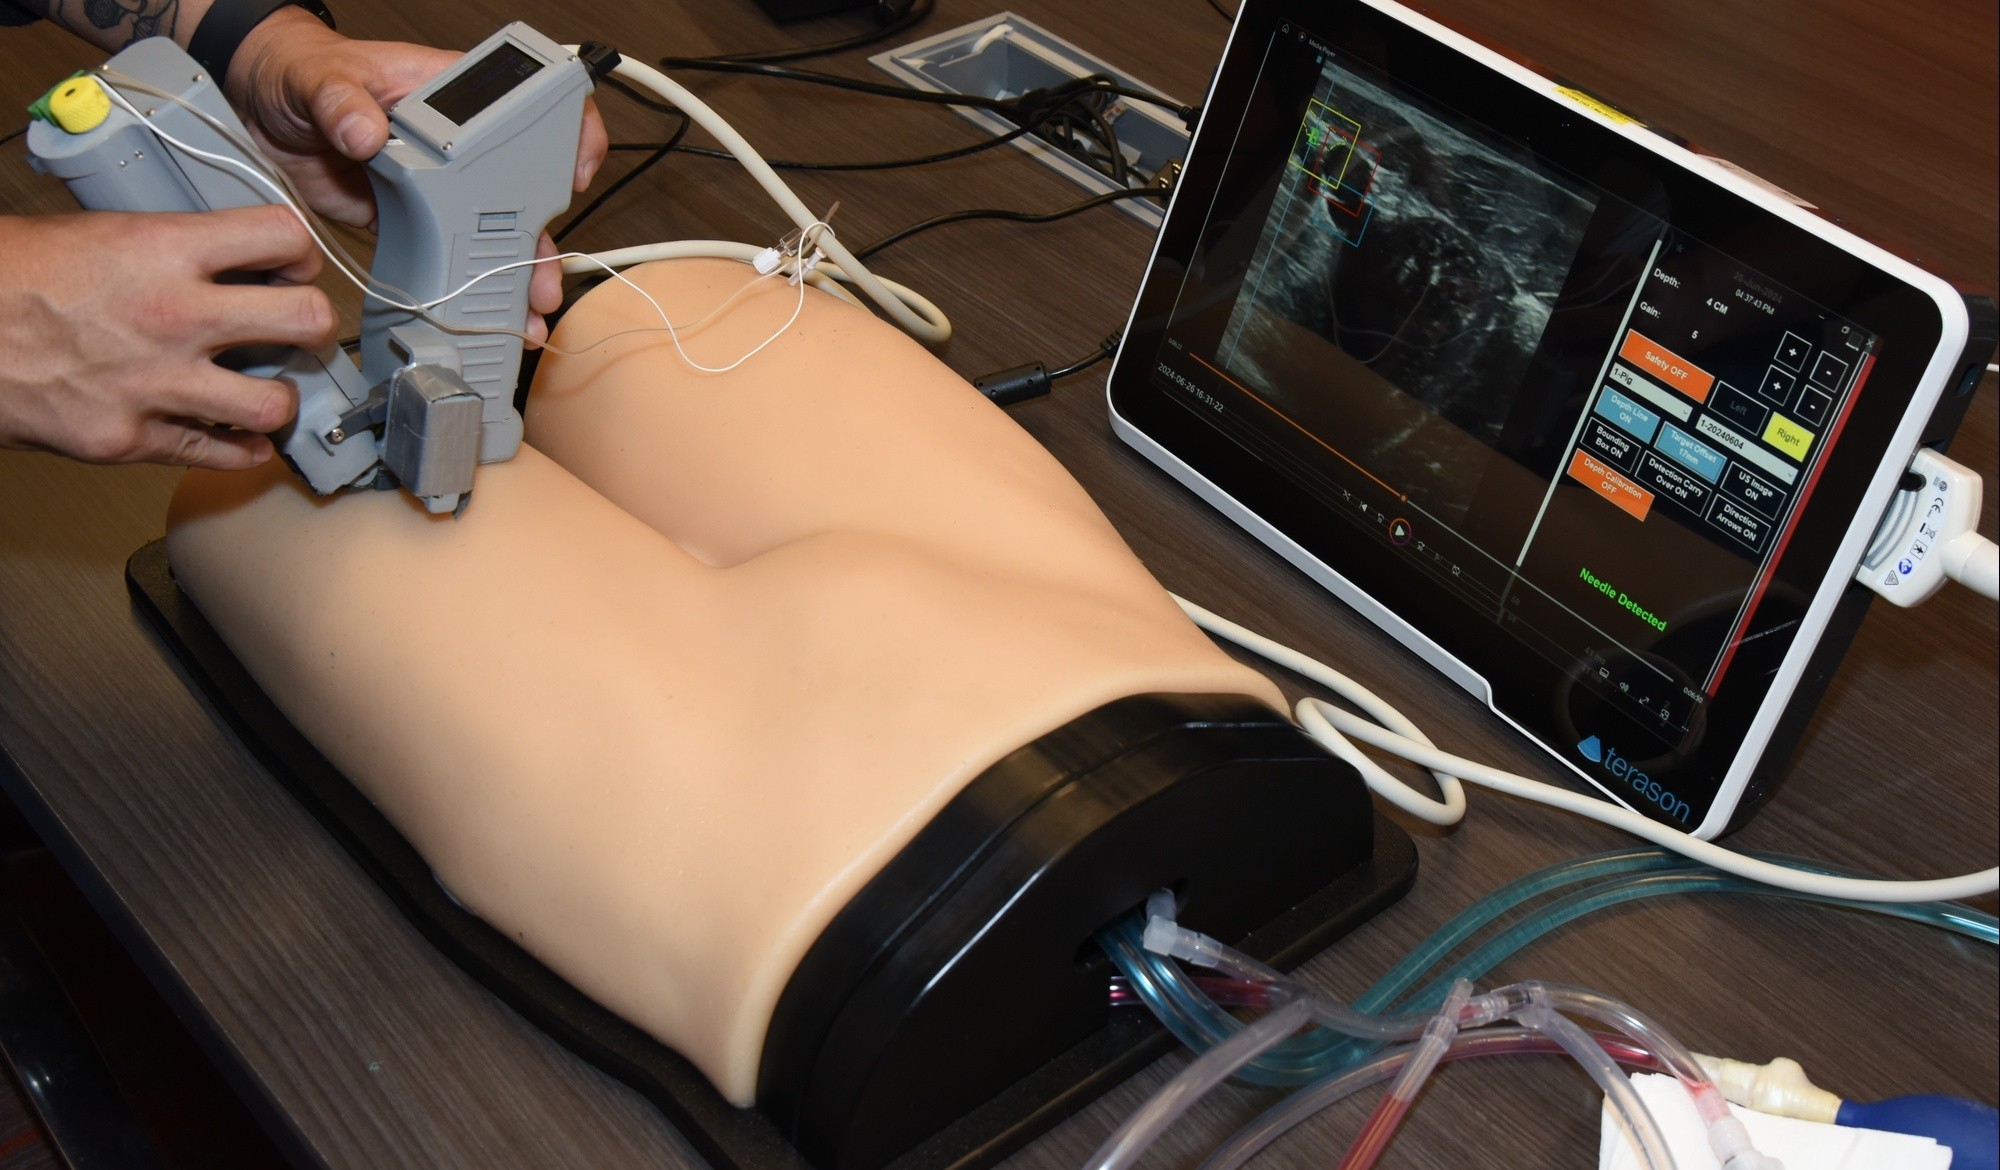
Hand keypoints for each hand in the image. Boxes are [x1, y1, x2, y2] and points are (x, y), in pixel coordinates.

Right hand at [0, 207, 332, 467]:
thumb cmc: (10, 275)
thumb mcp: (100, 233)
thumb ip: (173, 250)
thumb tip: (232, 263)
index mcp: (165, 250)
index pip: (283, 236)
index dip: (301, 253)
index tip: (294, 267)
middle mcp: (173, 316)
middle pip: (306, 320)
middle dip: (313, 327)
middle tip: (299, 332)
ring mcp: (155, 383)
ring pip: (274, 405)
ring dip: (278, 400)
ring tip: (265, 390)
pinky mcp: (128, 438)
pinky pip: (218, 455)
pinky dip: (238, 450)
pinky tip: (239, 438)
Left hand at [224, 10, 610, 339]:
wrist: (263, 105)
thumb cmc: (302, 70)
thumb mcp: (320, 77)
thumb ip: (341, 100)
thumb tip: (364, 131)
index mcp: (452, 95)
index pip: (533, 109)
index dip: (568, 139)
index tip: (572, 175)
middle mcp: (458, 142)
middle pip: (523, 190)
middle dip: (541, 239)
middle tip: (543, 276)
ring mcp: (438, 183)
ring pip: (493, 231)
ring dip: (511, 275)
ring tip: (522, 314)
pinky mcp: (412, 216)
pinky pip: (448, 252)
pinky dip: (466, 286)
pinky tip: (482, 315)